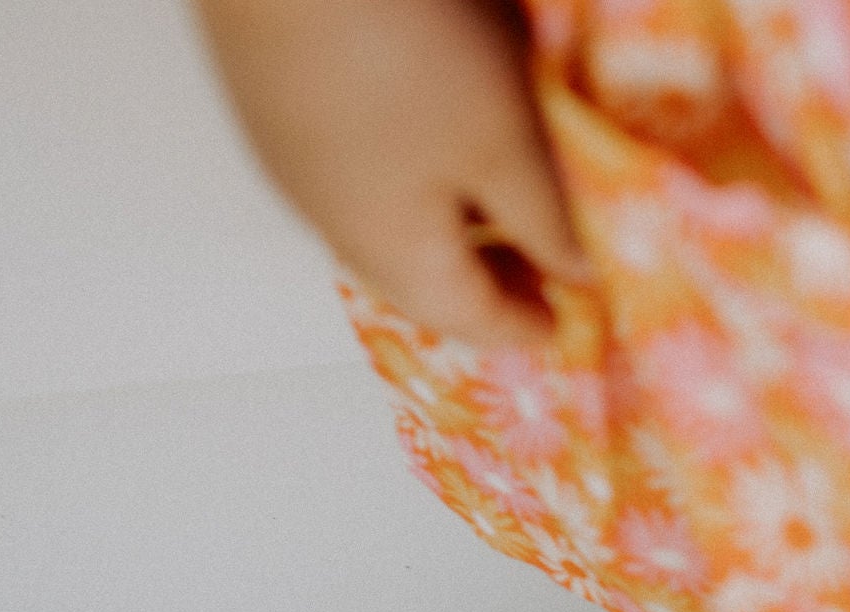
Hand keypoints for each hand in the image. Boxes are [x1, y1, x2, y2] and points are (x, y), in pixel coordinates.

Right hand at [193, 0, 586, 348]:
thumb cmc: (406, 46)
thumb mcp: (506, 140)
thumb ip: (546, 219)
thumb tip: (574, 274)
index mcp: (390, 249)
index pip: (466, 319)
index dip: (524, 326)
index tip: (569, 325)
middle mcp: (328, 218)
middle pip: (417, 280)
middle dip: (487, 281)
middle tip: (546, 268)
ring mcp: (292, 157)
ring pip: (381, 225)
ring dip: (448, 230)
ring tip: (504, 205)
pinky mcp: (274, 99)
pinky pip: (353, 171)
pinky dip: (408, 180)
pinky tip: (440, 137)